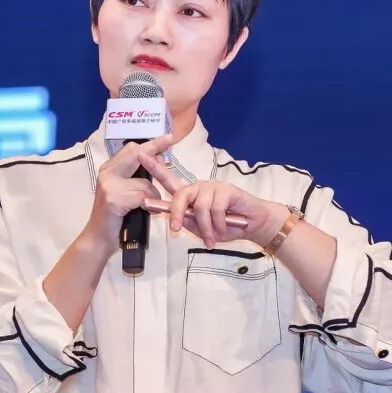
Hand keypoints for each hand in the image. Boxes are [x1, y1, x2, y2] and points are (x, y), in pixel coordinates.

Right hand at [81, 134, 174, 252]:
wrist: (98, 238)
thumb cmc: (115, 217)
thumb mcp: (124, 191)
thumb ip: (136, 177)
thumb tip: (158, 161)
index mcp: (109, 169)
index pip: (131, 149)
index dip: (150, 144)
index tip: (167, 137)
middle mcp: (107, 173)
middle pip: (136, 154)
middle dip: (155, 147)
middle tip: (170, 141)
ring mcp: (109, 185)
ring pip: (144, 181)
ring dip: (153, 194)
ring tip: (150, 205)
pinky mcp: (114, 199)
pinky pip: (142, 196)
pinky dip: (150, 204)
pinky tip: (146, 211)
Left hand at [135, 152, 288, 249]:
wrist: (252, 225)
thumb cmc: (225, 227)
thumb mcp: (201, 228)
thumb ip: (188, 221)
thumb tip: (176, 218)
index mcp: (190, 195)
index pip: (169, 180)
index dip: (154, 168)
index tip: (140, 154)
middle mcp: (199, 187)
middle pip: (181, 195)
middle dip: (177, 214)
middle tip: (177, 230)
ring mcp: (212, 187)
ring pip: (200, 207)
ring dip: (206, 227)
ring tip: (213, 238)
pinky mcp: (226, 189)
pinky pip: (216, 209)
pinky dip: (219, 224)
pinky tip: (224, 228)